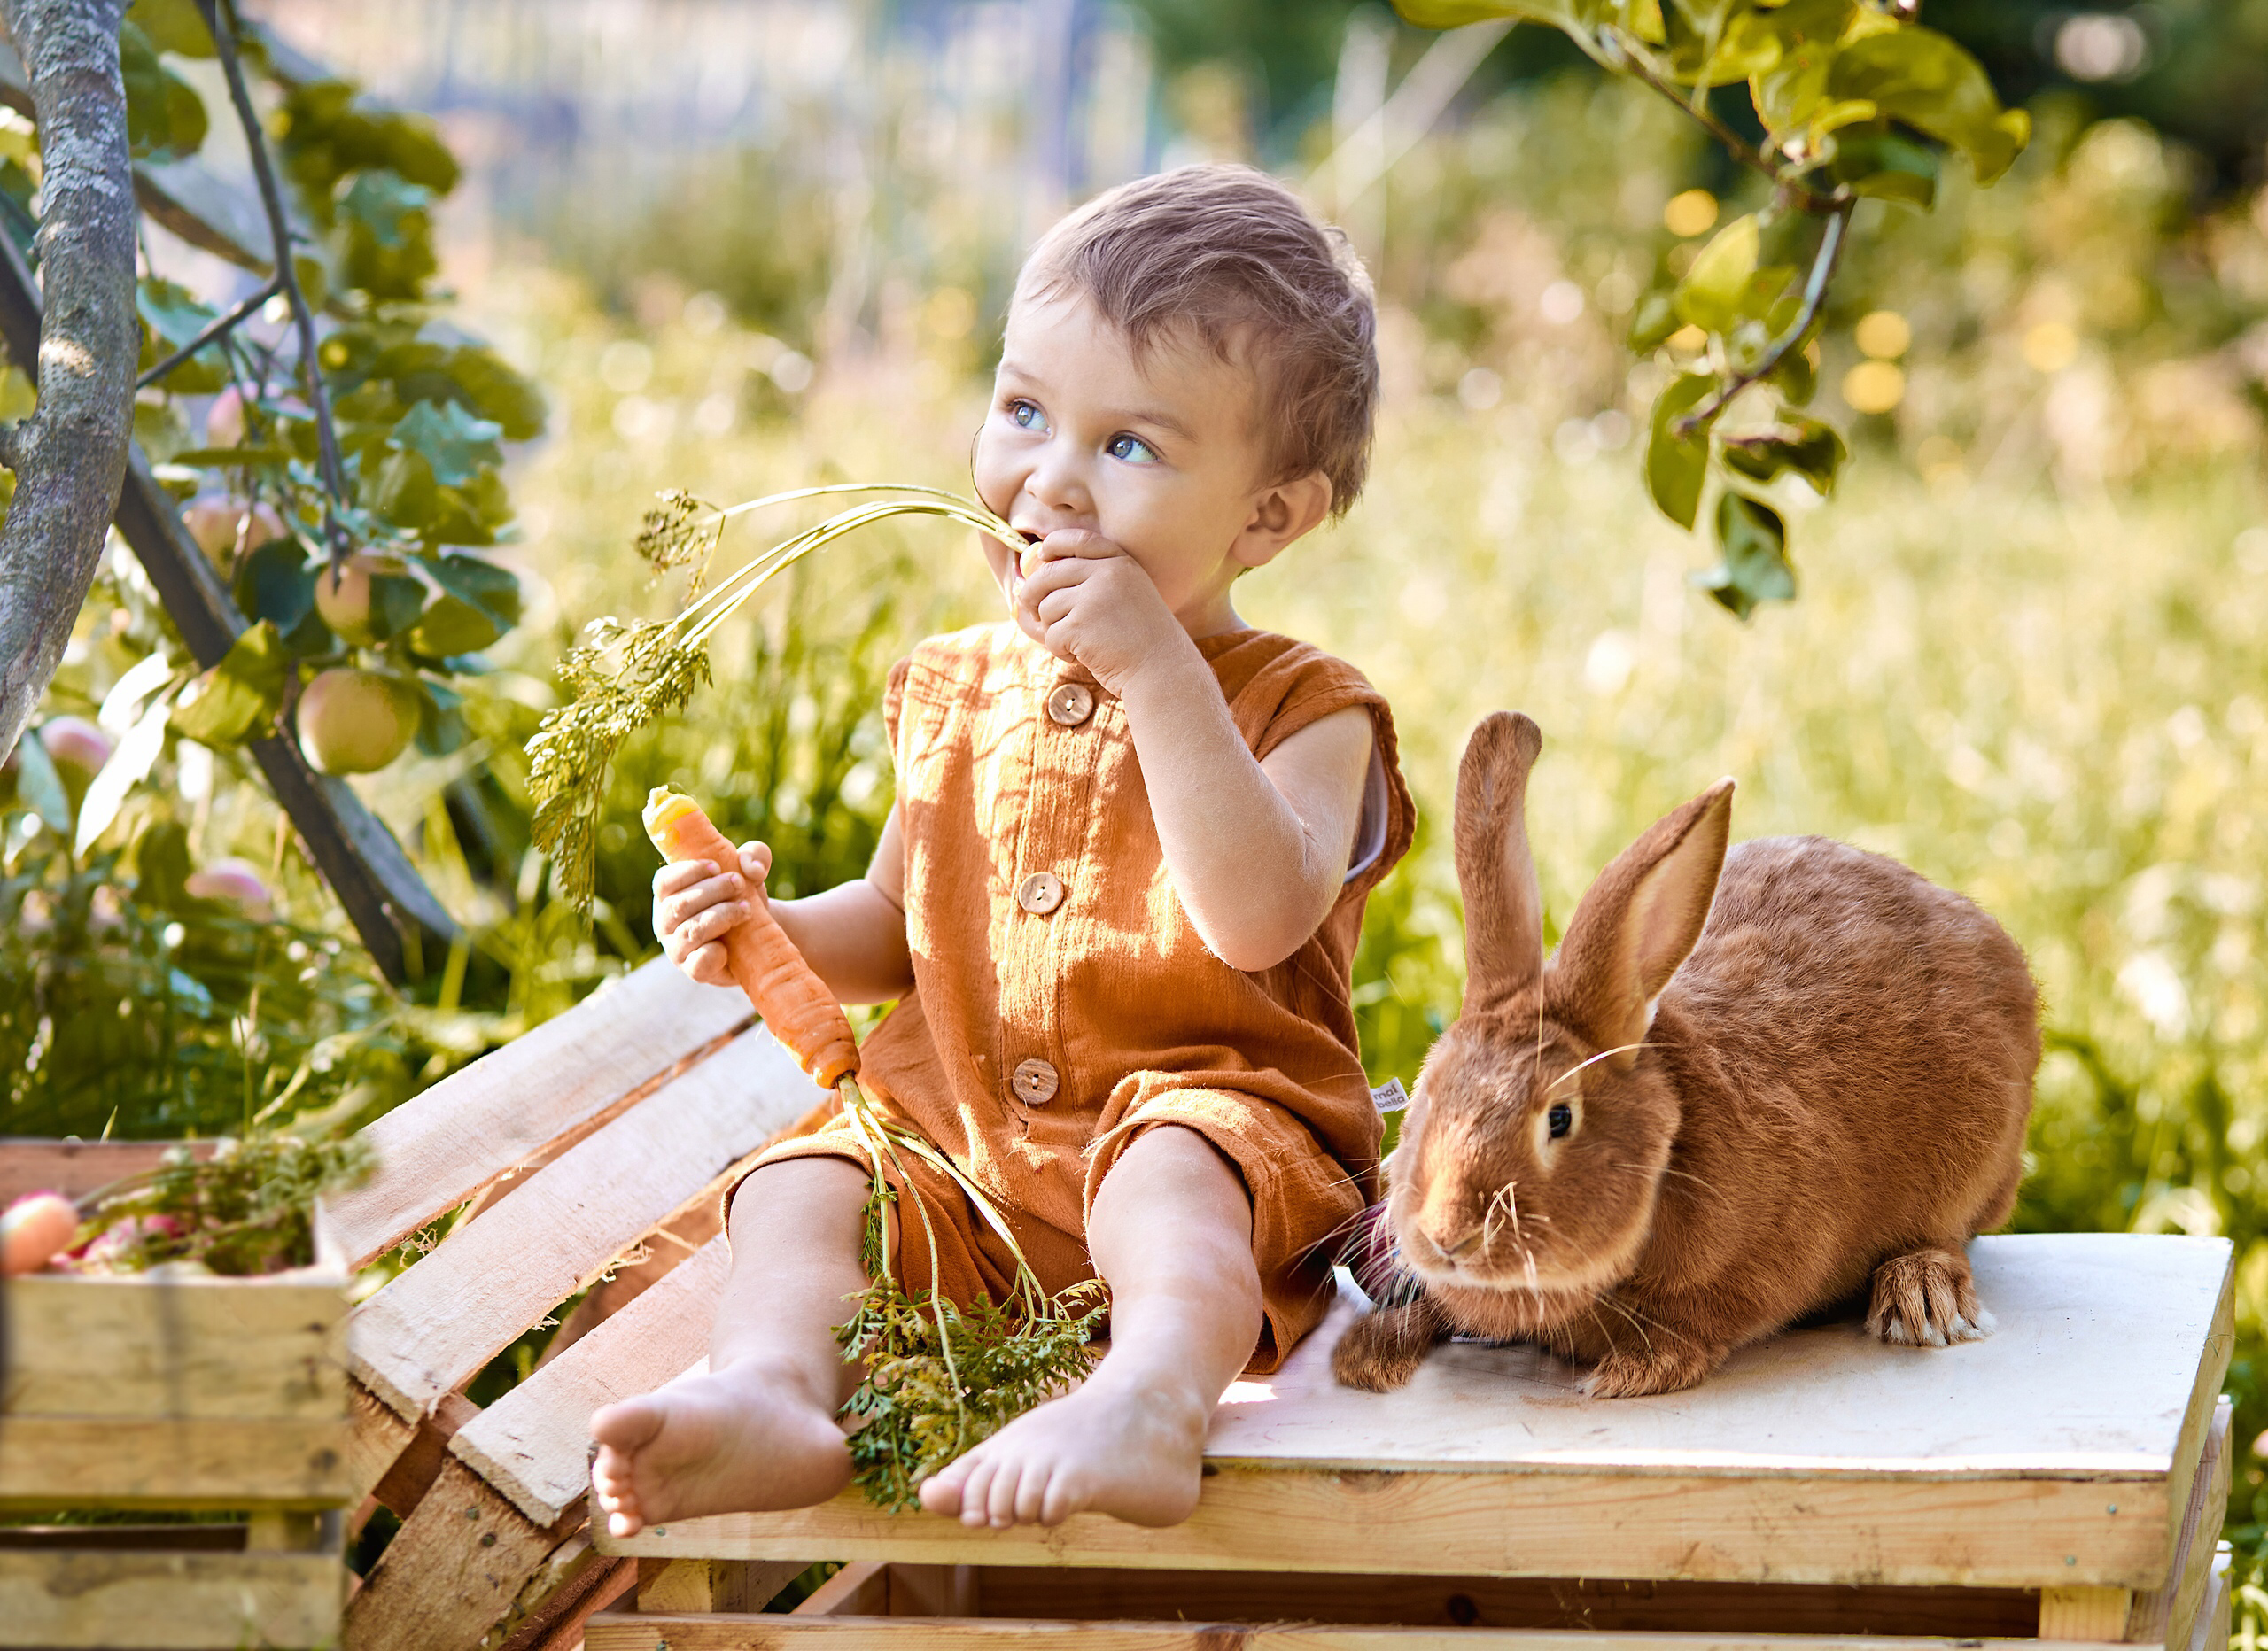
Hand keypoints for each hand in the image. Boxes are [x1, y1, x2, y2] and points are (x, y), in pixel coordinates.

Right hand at [652, 841, 771, 986]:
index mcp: (668, 895)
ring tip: (746, 909)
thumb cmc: (741, 897)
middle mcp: (666, 922)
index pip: (664, 882)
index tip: (716, 866)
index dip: (688, 872)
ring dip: (721, 916)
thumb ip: (755, 857)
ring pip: (690, 932)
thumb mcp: (750, 872)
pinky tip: (731, 944)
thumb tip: (754, 869)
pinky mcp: (694, 971)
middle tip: (739, 884)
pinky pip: (698, 963)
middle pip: (678, 905)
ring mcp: (677, 948)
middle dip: (713, 891)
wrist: (756, 935)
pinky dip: (716, 952)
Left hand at [1011, 530, 1184, 693]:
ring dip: (1053, 629)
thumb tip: (1036, 577)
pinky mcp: (1080, 625)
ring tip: (1078, 642)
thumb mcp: (1128, 595)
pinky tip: (1082, 656)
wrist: (1162, 670)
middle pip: (1048, 573)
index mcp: (1121, 563)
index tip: (1043, 555)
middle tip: (1029, 609)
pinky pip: (1051, 635)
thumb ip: (1095, 579)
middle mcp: (1107, 573)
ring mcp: (1093, 598)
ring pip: (1046, 607)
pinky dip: (1060, 650)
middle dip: (1031, 593)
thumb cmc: (1141, 639)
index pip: (1078, 540)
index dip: (1053, 545)